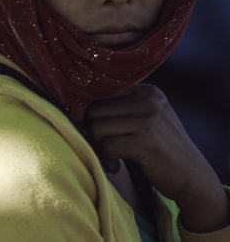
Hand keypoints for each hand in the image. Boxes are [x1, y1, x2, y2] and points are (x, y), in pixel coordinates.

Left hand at [85, 84, 229, 232]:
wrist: (193, 177)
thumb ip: (119, 107)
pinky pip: (106, 146)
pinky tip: (116, 166)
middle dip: (92, 132)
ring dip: (97, 147)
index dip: (91, 113)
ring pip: (96, 127)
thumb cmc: (159, 149)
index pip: (100, 92)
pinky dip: (106, 160)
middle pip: (93, 110)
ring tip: (110, 157)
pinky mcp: (147, 141)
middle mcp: (148, 100)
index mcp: (146, 90)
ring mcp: (149, 120)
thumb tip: (74, 105)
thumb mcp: (145, 119)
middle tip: (102, 148)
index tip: (97, 130)